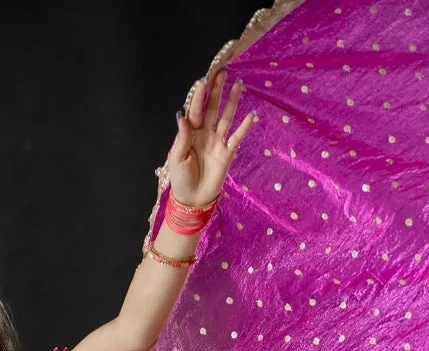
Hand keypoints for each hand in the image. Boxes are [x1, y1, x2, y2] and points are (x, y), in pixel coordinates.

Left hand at [169, 67, 255, 208]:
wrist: (192, 200)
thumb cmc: (181, 179)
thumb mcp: (177, 158)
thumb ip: (182, 137)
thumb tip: (182, 115)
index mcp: (190, 133)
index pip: (195, 110)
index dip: (199, 96)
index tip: (203, 81)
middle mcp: (205, 133)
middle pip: (212, 107)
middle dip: (216, 91)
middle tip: (222, 72)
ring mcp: (217, 142)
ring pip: (226, 118)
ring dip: (232, 102)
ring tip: (238, 84)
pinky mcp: (227, 153)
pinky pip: (237, 137)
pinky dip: (244, 127)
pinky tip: (251, 115)